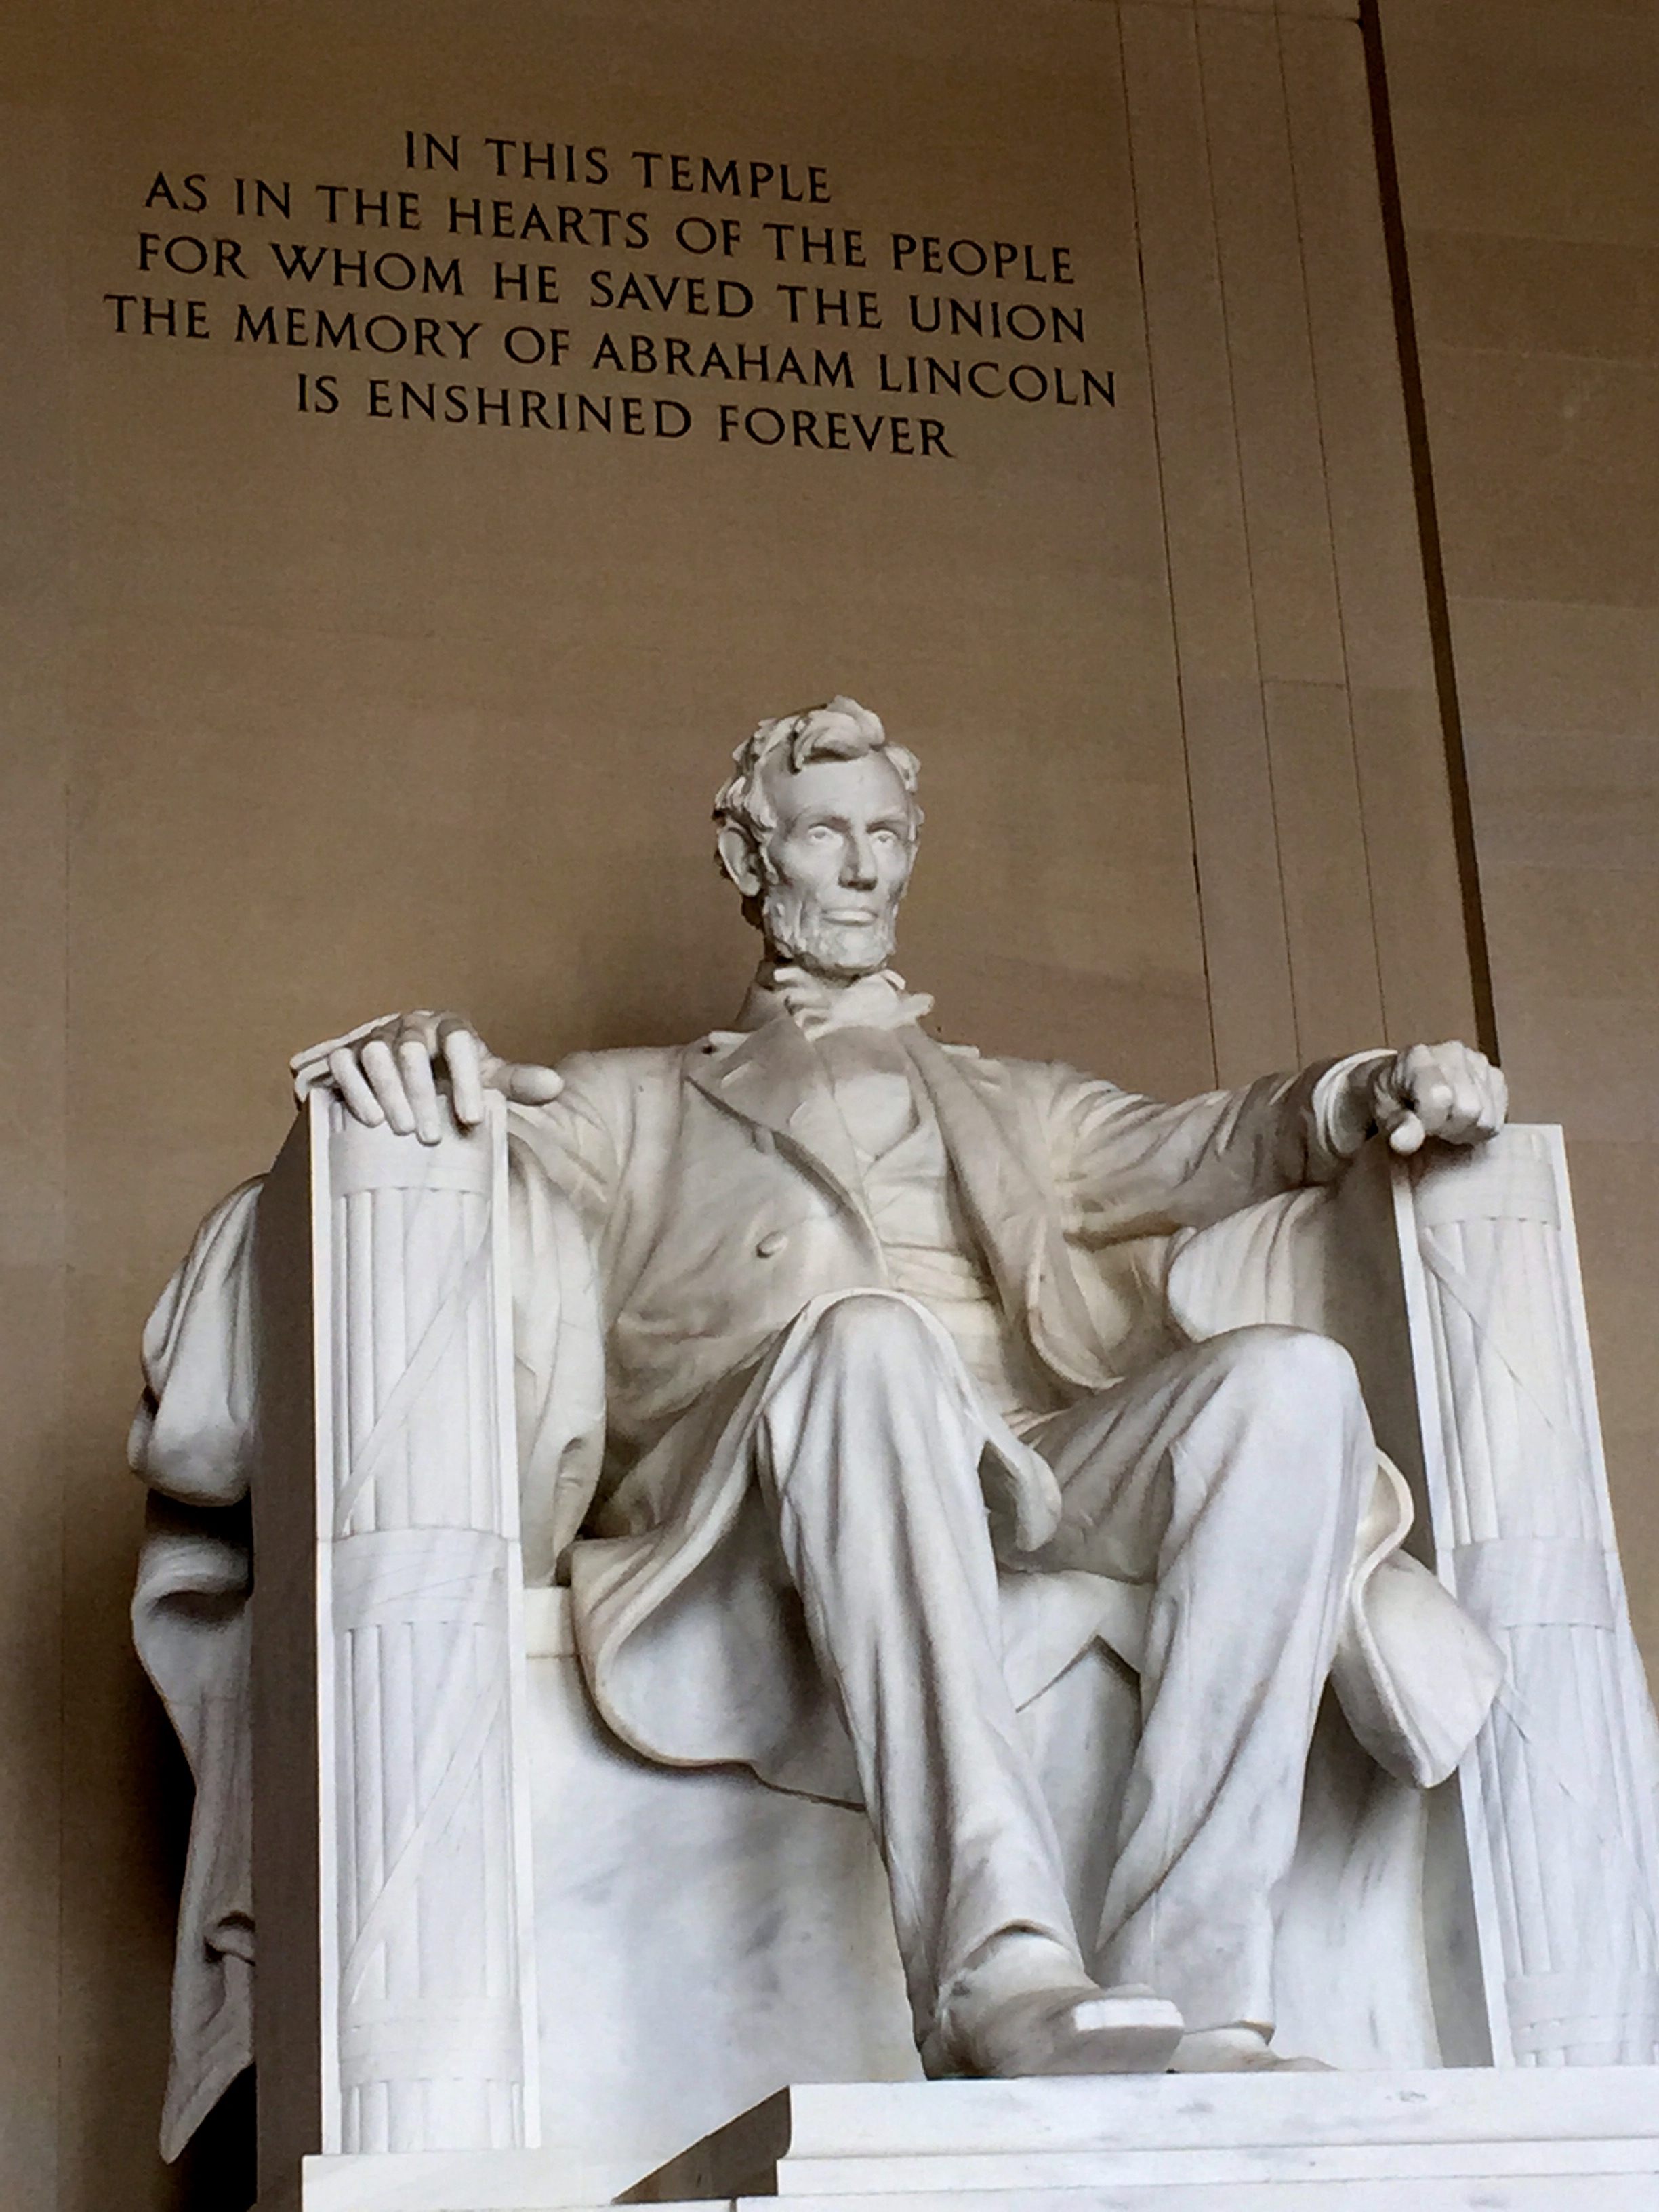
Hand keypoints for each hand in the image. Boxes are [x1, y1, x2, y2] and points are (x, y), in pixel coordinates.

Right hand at [290, 1010, 562, 1143]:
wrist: (411, 1073)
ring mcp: (377, 1036)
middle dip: (422, 1094)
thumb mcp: (486, 1079)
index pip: (459, 1042)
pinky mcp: (349, 1053)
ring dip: (387, 1092)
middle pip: (413, 1050)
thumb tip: (556, 1087)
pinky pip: (343, 1062)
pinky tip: (368, 1119)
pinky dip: (354, 1089)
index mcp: (449, 1027)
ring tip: (399, 1129)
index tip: (473, 1119)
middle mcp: (412, 1026)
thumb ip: (517, 1082)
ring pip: (376, 1052)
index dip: (466, 1080)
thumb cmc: (453, 1077)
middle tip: (429, 1137)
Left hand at [1369, 1040, 1506, 1156]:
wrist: (1400, 1081)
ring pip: (1486, 1118)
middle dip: (1448, 1128)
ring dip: (1464, 1130)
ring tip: (1443, 1120)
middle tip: (1430, 1125)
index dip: (1429, 1122)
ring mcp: (1477, 1062)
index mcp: (1418, 1058)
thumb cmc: (1391, 1097)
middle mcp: (1452, 1053)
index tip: (1415, 1124)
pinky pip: (1498, 1119)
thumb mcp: (1382, 1113)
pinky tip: (1459, 1117)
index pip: (1440, 1097)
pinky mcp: (1495, 1076)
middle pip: (1469, 1110)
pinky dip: (1479, 1127)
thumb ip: (1396, 1126)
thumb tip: (1405, 1141)